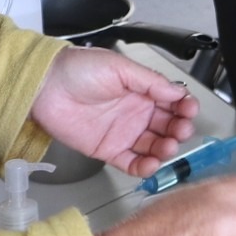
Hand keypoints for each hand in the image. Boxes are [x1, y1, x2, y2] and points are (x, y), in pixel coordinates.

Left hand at [30, 47, 198, 175]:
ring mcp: (123, 133)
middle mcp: (135, 112)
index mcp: (141, 90)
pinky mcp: (108, 150)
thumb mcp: (120, 67)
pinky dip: (144, 167)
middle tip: (180, 130)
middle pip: (167, 126)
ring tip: (167, 148)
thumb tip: (177, 92)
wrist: (45, 86)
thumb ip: (150, 82)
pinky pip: (131, 163)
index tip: (189, 110)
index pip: (173, 102)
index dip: (184, 107)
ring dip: (165, 149)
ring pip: (154, 146)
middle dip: (179, 130)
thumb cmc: (77, 69)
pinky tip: (152, 164)